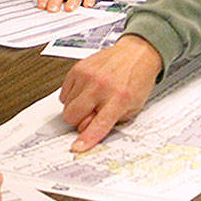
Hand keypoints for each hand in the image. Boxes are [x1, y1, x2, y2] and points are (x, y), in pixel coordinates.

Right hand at [59, 34, 162, 152]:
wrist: (137, 53)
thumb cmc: (136, 79)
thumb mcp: (133, 107)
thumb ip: (112, 121)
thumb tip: (87, 130)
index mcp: (119, 98)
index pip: (99, 124)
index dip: (87, 139)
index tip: (78, 147)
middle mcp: (102, 85)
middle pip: (73, 116)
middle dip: (79, 121)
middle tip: (91, 114)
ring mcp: (88, 75)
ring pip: (67, 105)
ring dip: (77, 107)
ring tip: (92, 99)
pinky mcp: (79, 68)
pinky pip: (64, 92)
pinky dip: (72, 96)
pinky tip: (86, 91)